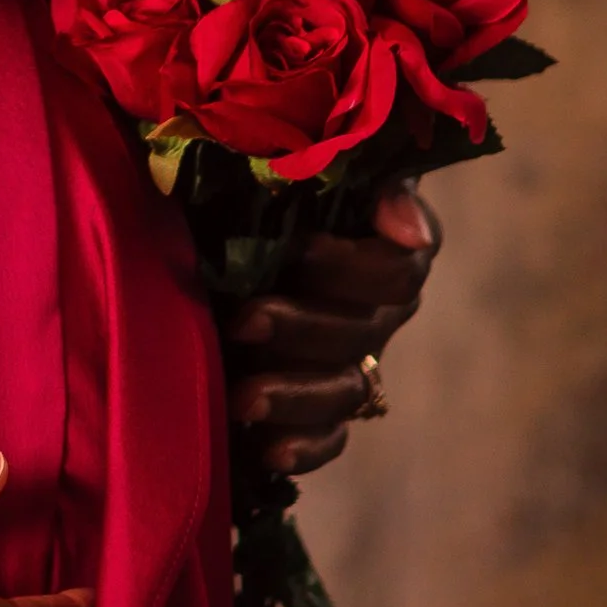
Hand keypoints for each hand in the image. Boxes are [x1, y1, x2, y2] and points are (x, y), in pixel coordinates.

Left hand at [219, 180, 440, 479]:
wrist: (197, 225)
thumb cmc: (236, 180)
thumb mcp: (270, 157)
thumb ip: (334, 165)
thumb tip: (409, 224)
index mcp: (372, 243)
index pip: (399, 267)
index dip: (357, 266)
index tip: (305, 248)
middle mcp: (371, 306)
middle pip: (364, 331)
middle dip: (304, 328)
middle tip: (244, 322)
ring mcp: (346, 358)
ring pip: (346, 388)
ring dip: (296, 393)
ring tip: (241, 398)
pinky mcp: (314, 405)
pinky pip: (329, 437)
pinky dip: (303, 446)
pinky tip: (267, 449)